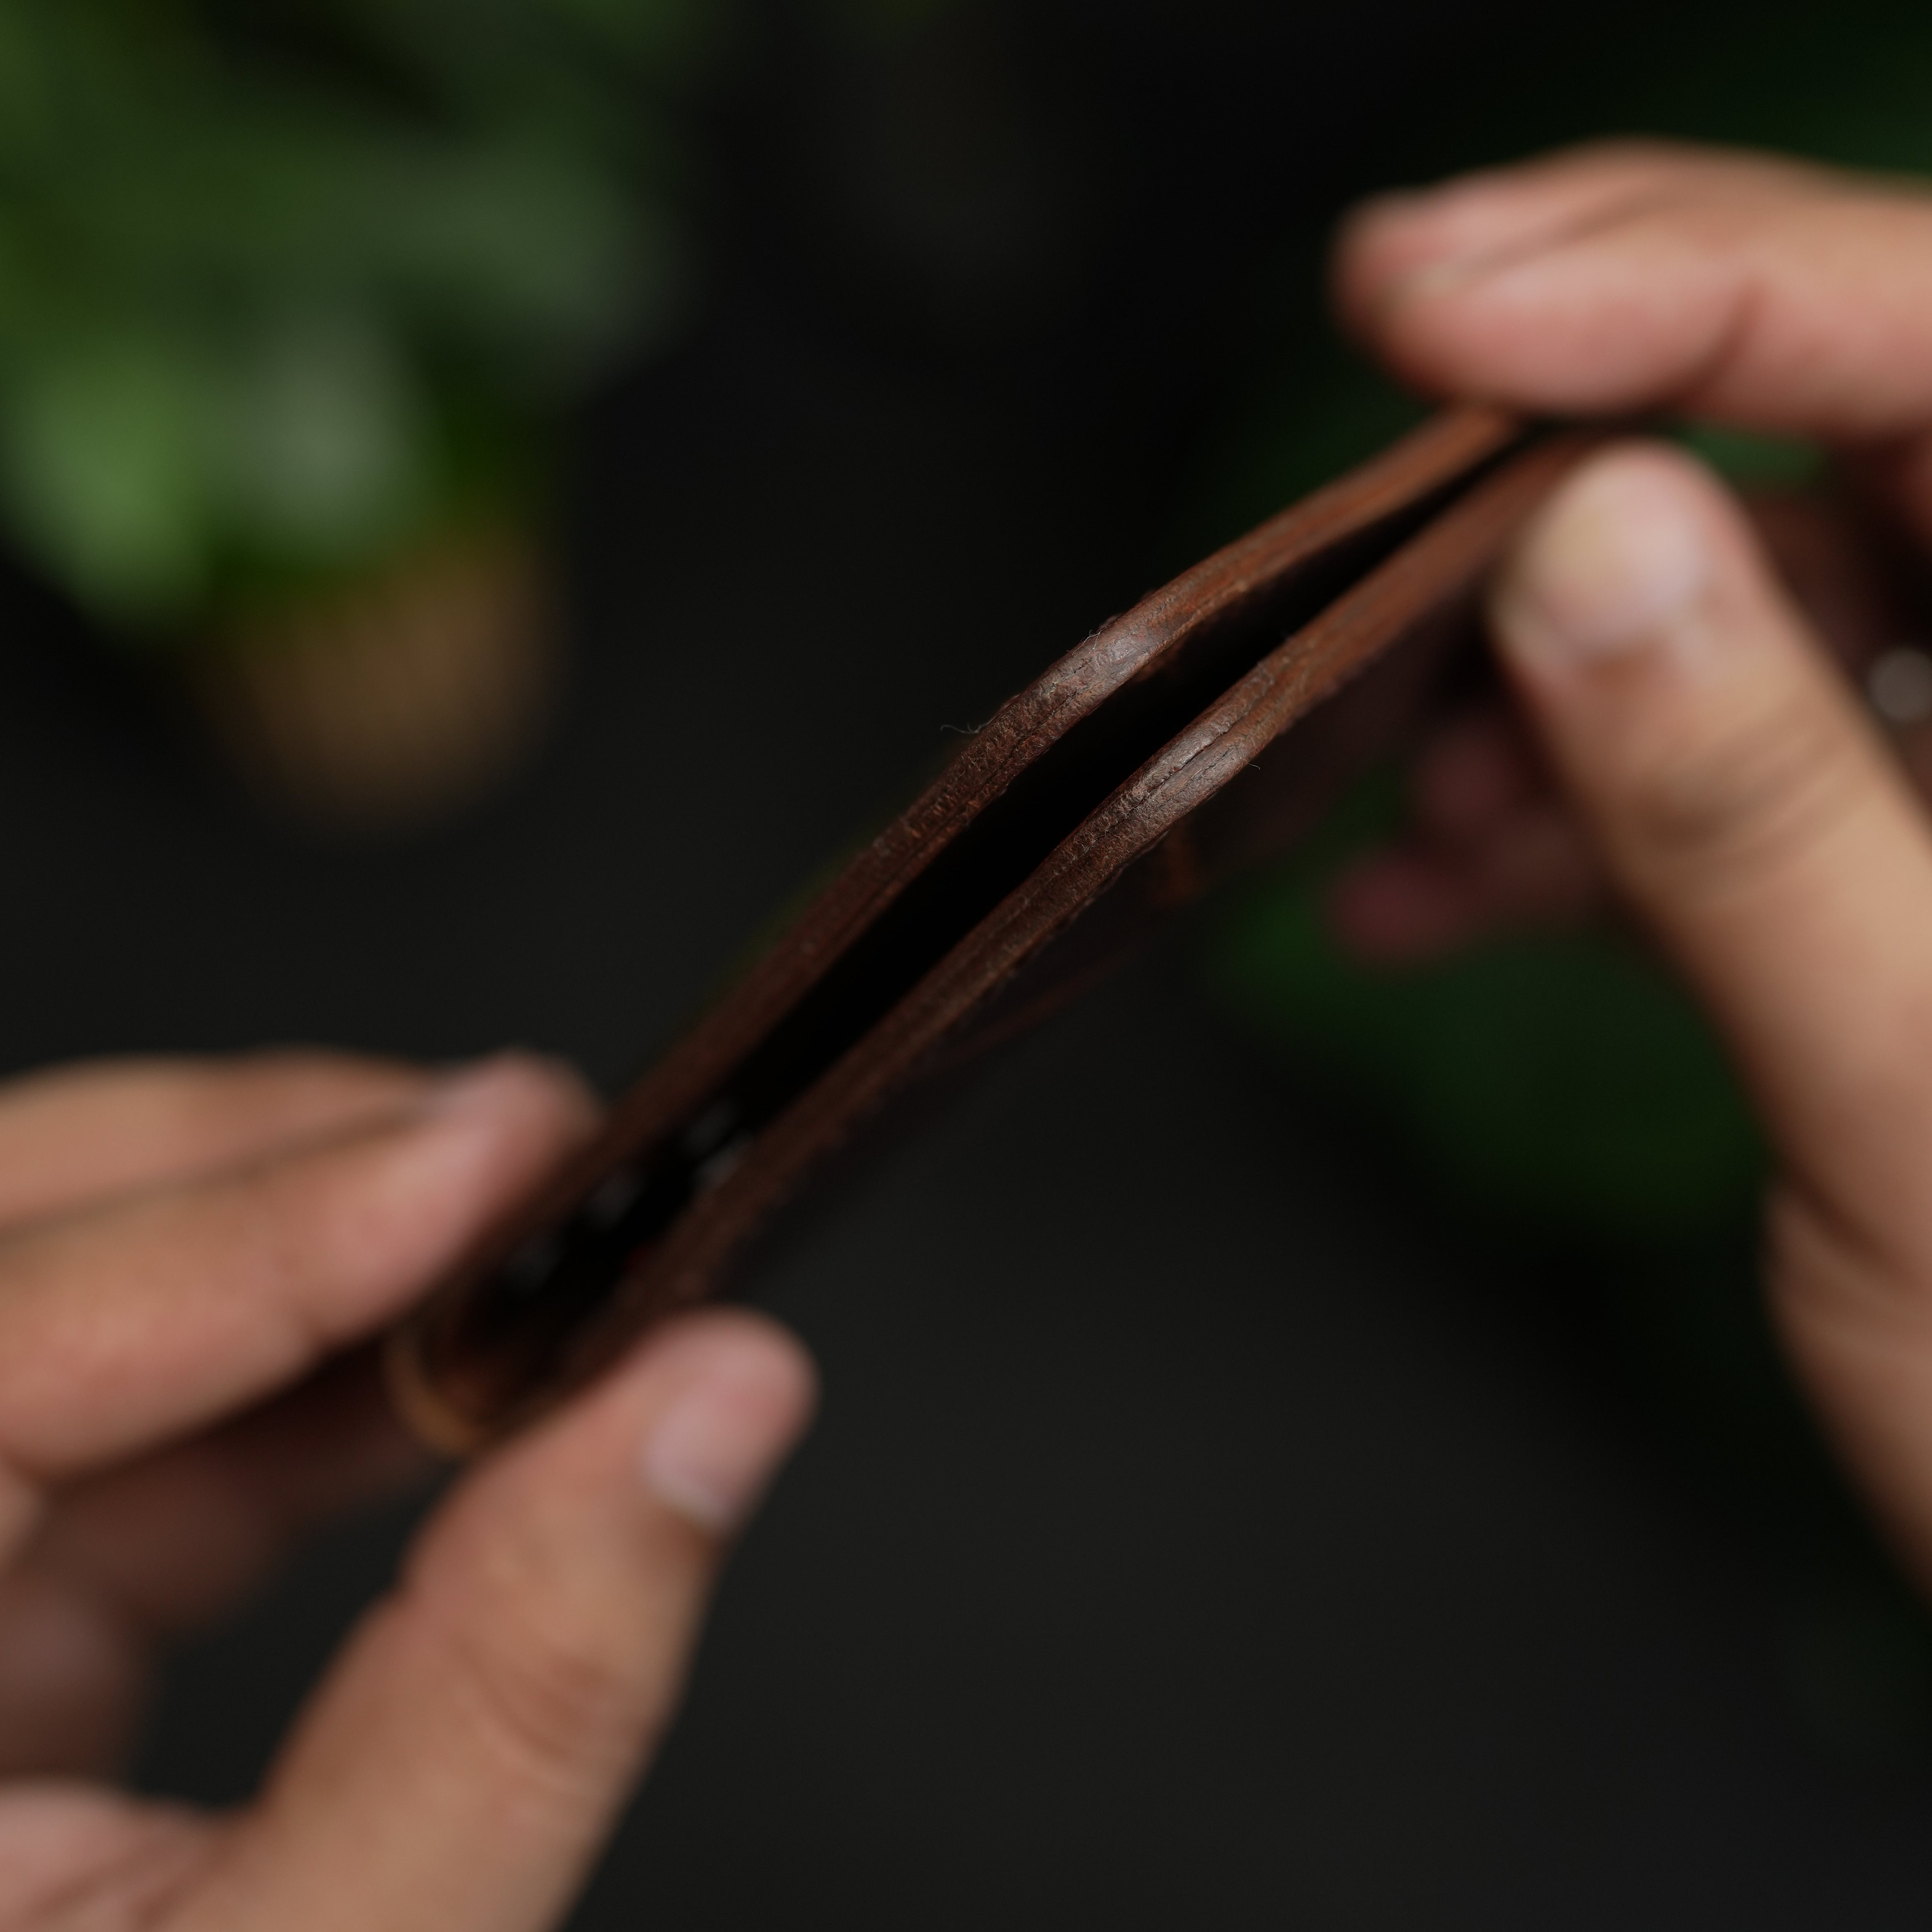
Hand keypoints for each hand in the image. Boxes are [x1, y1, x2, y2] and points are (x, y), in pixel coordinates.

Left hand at [0, 1050, 814, 1929]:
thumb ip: (519, 1690)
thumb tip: (715, 1407)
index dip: (261, 1229)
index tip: (502, 1149)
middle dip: (258, 1168)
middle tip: (512, 1144)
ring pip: (60, 1308)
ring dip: (303, 1251)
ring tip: (514, 1228)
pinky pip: (124, 1425)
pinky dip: (307, 1376)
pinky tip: (458, 1370)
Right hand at [1331, 142, 1931, 1588]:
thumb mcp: (1925, 1103)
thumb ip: (1765, 813)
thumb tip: (1590, 550)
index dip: (1671, 281)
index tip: (1430, 293)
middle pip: (1819, 432)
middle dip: (1563, 467)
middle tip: (1377, 476)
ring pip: (1734, 606)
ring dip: (1532, 686)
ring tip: (1397, 795)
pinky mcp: (1895, 847)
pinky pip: (1712, 760)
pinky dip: (1560, 813)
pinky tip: (1435, 889)